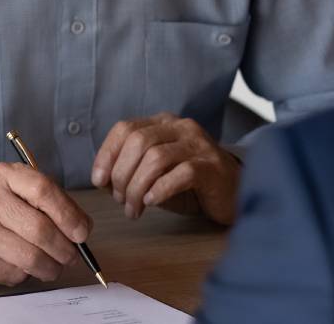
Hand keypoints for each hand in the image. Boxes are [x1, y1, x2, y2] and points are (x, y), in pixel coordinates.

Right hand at [0, 162, 90, 286]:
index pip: (43, 190)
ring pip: (29, 256)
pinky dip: (26, 274)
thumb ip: (52, 206)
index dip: (68, 214)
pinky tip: (20, 266)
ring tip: (53, 268)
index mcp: (5, 175)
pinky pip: (13, 272)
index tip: (82, 233)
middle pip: (39, 228)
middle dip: (64, 249)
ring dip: (50, 268)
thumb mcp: (21, 195)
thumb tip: (82, 231)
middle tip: (71, 257)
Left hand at [90, 113, 240, 223]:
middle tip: (120, 201)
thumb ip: (130, 172)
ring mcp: (198, 145)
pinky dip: (160, 190)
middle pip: (138, 142)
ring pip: (156, 158)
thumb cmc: (191, 186)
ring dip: (137, 188)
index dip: (106, 154)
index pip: (125, 128)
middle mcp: (181, 127)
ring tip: (134, 210)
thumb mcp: (155, 175)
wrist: (235, 194)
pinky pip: (180, 174)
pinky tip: (152, 202)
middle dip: (122, 174)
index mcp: (163, 124)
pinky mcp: (211, 166)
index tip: (98, 180)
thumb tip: (102, 180)